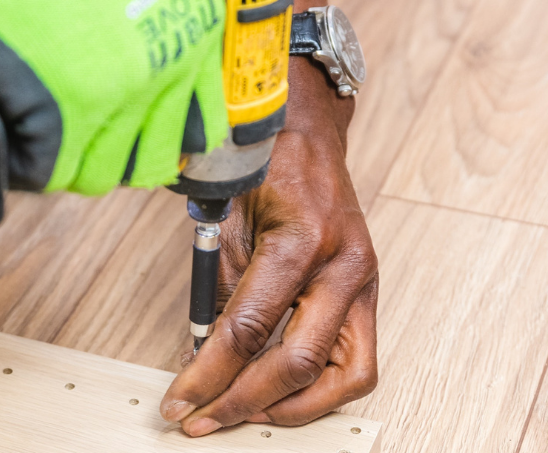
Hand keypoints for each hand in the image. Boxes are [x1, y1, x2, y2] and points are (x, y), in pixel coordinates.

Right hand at [0, 0, 229, 194]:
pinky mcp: (59, 118)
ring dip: (69, 158)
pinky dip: (26, 157)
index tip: (139, 133)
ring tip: (43, 125)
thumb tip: (135, 69)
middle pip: (152, 158)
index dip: (163, 133)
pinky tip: (15, 123)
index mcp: (193, 32)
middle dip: (115, 152)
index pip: (199, 122)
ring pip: (99, 174)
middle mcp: (165, 69)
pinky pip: (45, 171)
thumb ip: (148, 24)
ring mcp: (115, 98)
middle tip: (82, 134)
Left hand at [160, 59, 378, 434]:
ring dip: (291, 406)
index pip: (250, 328)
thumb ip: (219, 290)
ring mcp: (364, 281)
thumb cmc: (265, 161)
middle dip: (243, 401)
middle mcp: (344, 264)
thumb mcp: (225, 219)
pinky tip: (279, 393)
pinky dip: (319, 387)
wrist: (307, 127)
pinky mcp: (368, 293)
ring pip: (345, 376)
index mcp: (303, 238)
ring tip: (244, 414)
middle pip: (297, 362)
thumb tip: (202, 355)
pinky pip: (355, 362)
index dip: (208, 374)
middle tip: (202, 419)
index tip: (179, 400)